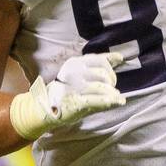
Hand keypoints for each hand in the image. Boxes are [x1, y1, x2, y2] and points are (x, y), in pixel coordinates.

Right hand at [10, 54, 125, 139]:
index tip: (112, 78)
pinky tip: (117, 102)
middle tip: (110, 91)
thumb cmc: (67, 90)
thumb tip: (120, 58)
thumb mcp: (80, 73)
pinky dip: (109, 101)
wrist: (44, 107)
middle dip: (111, 83)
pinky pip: (97, 101)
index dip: (111, 69)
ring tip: (114, 99)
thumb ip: (99, 65)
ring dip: (112, 95)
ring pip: (102, 88)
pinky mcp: (75, 102)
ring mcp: (73, 88)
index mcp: (75, 63)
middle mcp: (73, 72)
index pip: (100, 60)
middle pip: (104, 74)